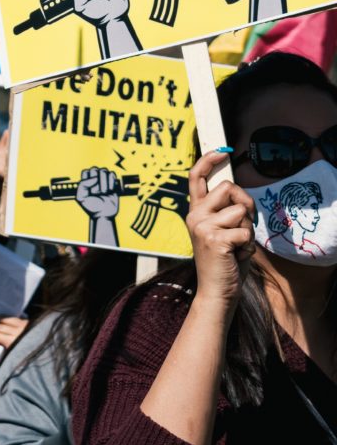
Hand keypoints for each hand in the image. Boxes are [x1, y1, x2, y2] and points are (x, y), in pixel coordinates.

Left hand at [76, 166, 119, 220]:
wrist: (103, 215)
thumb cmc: (90, 207)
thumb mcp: (80, 197)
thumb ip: (83, 185)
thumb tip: (95, 178)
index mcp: (85, 181)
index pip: (86, 172)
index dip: (88, 181)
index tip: (89, 192)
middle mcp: (94, 178)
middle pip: (95, 169)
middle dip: (96, 183)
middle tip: (96, 193)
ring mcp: (103, 179)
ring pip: (103, 170)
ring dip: (104, 183)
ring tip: (104, 192)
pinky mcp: (112, 181)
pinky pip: (112, 174)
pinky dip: (111, 182)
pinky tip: (110, 190)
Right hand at [187, 151, 255, 309]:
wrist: (216, 293)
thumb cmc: (224, 262)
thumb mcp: (220, 230)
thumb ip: (224, 211)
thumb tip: (239, 193)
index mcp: (195, 211)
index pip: (196, 177)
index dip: (208, 159)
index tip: (221, 151)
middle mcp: (195, 215)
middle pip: (229, 187)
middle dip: (245, 203)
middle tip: (243, 225)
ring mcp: (203, 226)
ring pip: (241, 210)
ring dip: (248, 230)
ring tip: (237, 246)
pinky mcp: (215, 239)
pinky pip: (245, 231)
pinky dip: (248, 246)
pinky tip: (237, 257)